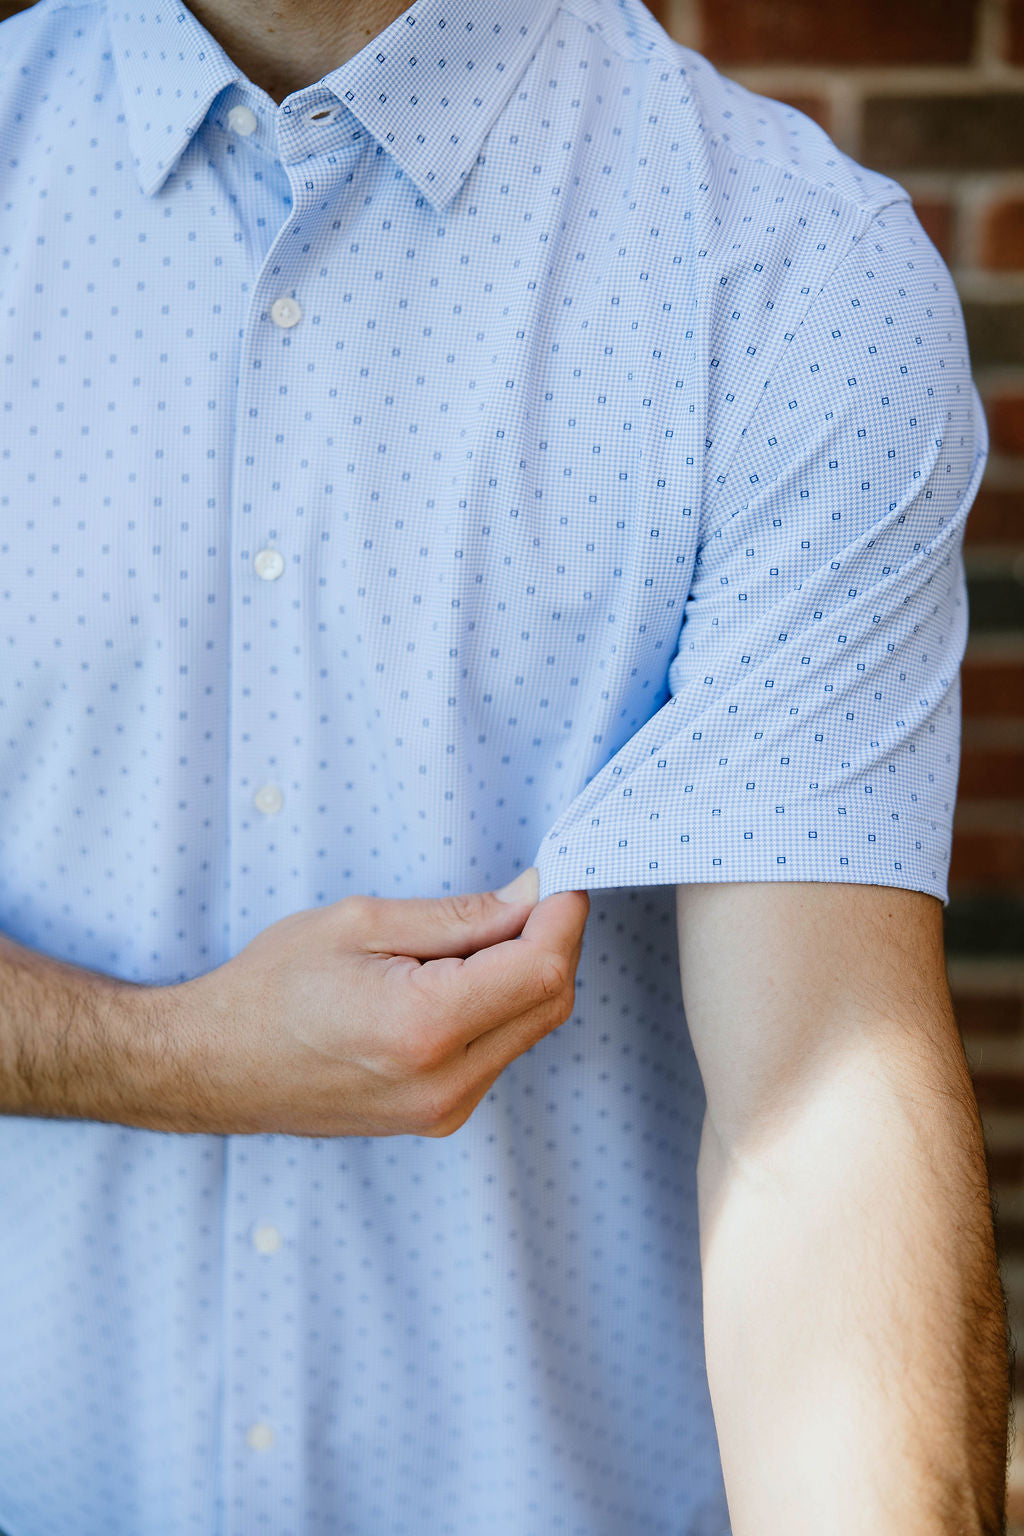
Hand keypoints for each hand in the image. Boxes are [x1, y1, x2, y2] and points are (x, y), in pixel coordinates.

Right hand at [162, 870, 589, 1137]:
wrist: (214, 1065)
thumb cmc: (271, 986)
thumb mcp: (362, 923)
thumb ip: (459, 916)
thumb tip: (532, 896)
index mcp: (425, 1027)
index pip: (543, 970)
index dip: (563, 916)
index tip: (559, 878)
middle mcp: (446, 1081)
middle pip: (551, 1002)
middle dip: (551, 941)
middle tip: (521, 896)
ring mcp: (445, 1110)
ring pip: (532, 1028)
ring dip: (527, 974)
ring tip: (472, 939)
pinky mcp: (440, 1118)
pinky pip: (501, 1051)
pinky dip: (502, 1006)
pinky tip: (459, 979)